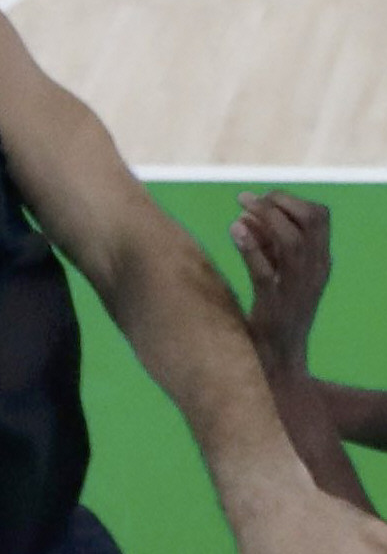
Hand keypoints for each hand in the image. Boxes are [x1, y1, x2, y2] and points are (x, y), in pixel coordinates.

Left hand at [232, 190, 330, 364]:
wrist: (278, 357)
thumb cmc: (276, 309)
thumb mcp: (279, 272)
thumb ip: (267, 244)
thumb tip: (246, 213)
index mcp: (320, 262)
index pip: (319, 216)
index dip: (290, 200)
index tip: (262, 197)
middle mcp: (314, 272)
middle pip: (309, 222)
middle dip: (277, 203)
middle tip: (246, 200)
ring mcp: (297, 289)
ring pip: (291, 242)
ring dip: (264, 219)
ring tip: (239, 211)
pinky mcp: (274, 305)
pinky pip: (265, 271)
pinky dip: (250, 247)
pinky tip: (234, 231)